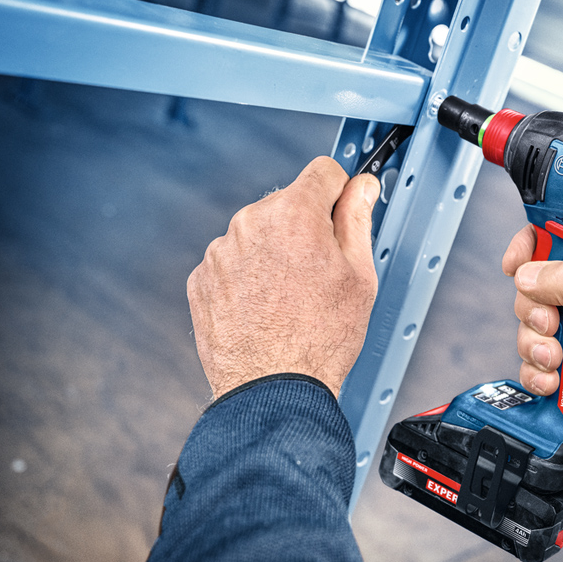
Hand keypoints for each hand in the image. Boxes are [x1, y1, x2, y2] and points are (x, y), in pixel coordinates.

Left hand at [187, 156, 380, 398]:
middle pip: (287, 205)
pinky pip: (232, 263)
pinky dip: (248, 278)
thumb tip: (361, 187)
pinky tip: (265, 310)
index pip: (322, 171)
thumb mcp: (359, 275)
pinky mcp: (201, 279)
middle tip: (320, 275)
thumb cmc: (320, 338)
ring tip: (290, 299)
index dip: (339, 192)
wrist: (272, 390)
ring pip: (258, 234)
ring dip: (274, 253)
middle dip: (305, 228)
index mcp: (294, 213)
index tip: (342, 213)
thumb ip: (358, 219)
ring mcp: (220, 251)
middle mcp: (250, 222)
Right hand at [502, 225, 562, 456]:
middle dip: (536, 310)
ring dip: (536, 346)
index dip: (535, 245)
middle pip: (538, 287)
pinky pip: (534, 361)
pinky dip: (537, 372)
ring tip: (559, 362)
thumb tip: (528, 275)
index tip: (515, 262)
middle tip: (554, 326)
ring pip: (532, 326)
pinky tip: (556, 383)